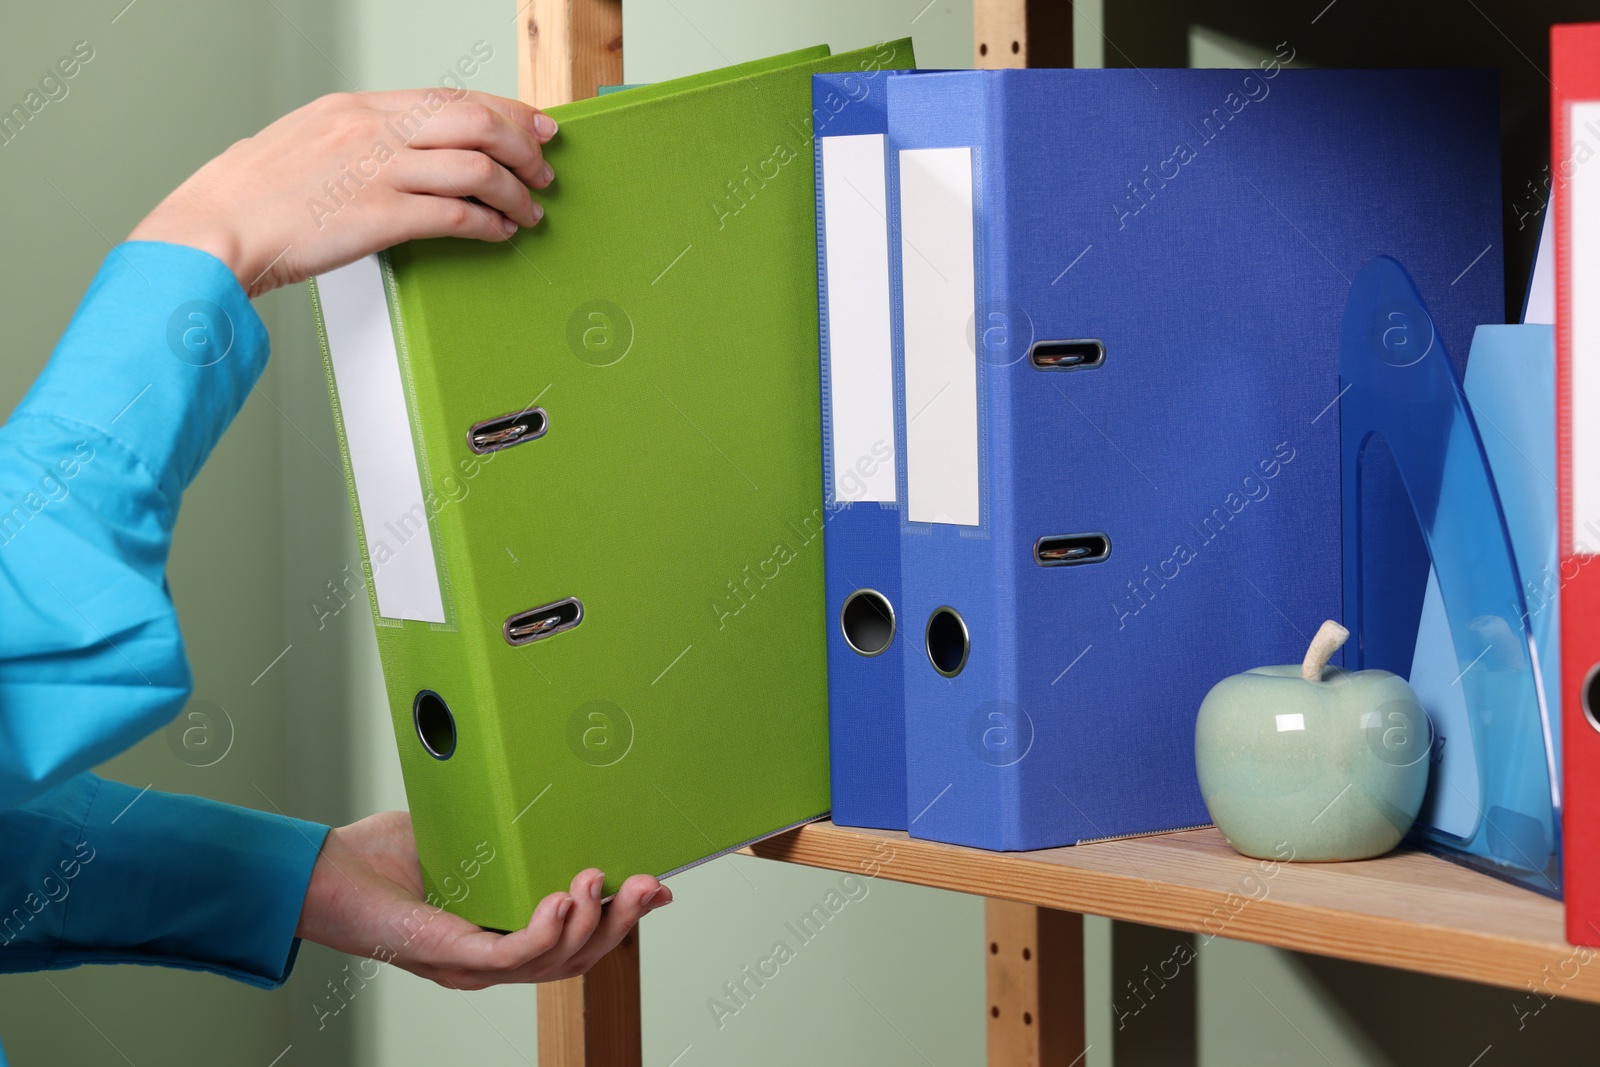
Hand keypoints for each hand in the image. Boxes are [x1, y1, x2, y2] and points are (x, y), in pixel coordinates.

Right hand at [127, 89, 555, 297]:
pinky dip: (489, 225)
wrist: (211, 232)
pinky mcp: (381, 217)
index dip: (504, 110)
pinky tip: (498, 234)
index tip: (532, 124)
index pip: (449, 98)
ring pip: (477, 167)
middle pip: (476, 122)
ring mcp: (378, 171)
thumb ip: (353, 143)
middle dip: (523, 147)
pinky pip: (458, 215)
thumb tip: (394, 155)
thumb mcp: (302, 145)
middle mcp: (372, 130)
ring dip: (515, 193)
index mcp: (354, 108)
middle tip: (543, 169)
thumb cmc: (245, 201)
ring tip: (529, 212)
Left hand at [295, 811, 670, 988]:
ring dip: (590, 925)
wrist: (320, 873)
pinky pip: (511, 956)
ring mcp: (471, 965)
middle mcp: (490, 959)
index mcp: (501, 932)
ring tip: (604, 882)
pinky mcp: (449, 955)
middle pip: (577, 958)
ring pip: (553, 963)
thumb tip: (559, 789)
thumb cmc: (382, 858)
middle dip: (622, 922)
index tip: (660, 889)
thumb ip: (513, 828)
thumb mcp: (467, 834)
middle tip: (649, 885)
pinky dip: (546, 931)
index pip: (576, 939)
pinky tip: (563, 899)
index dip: (622, 920)